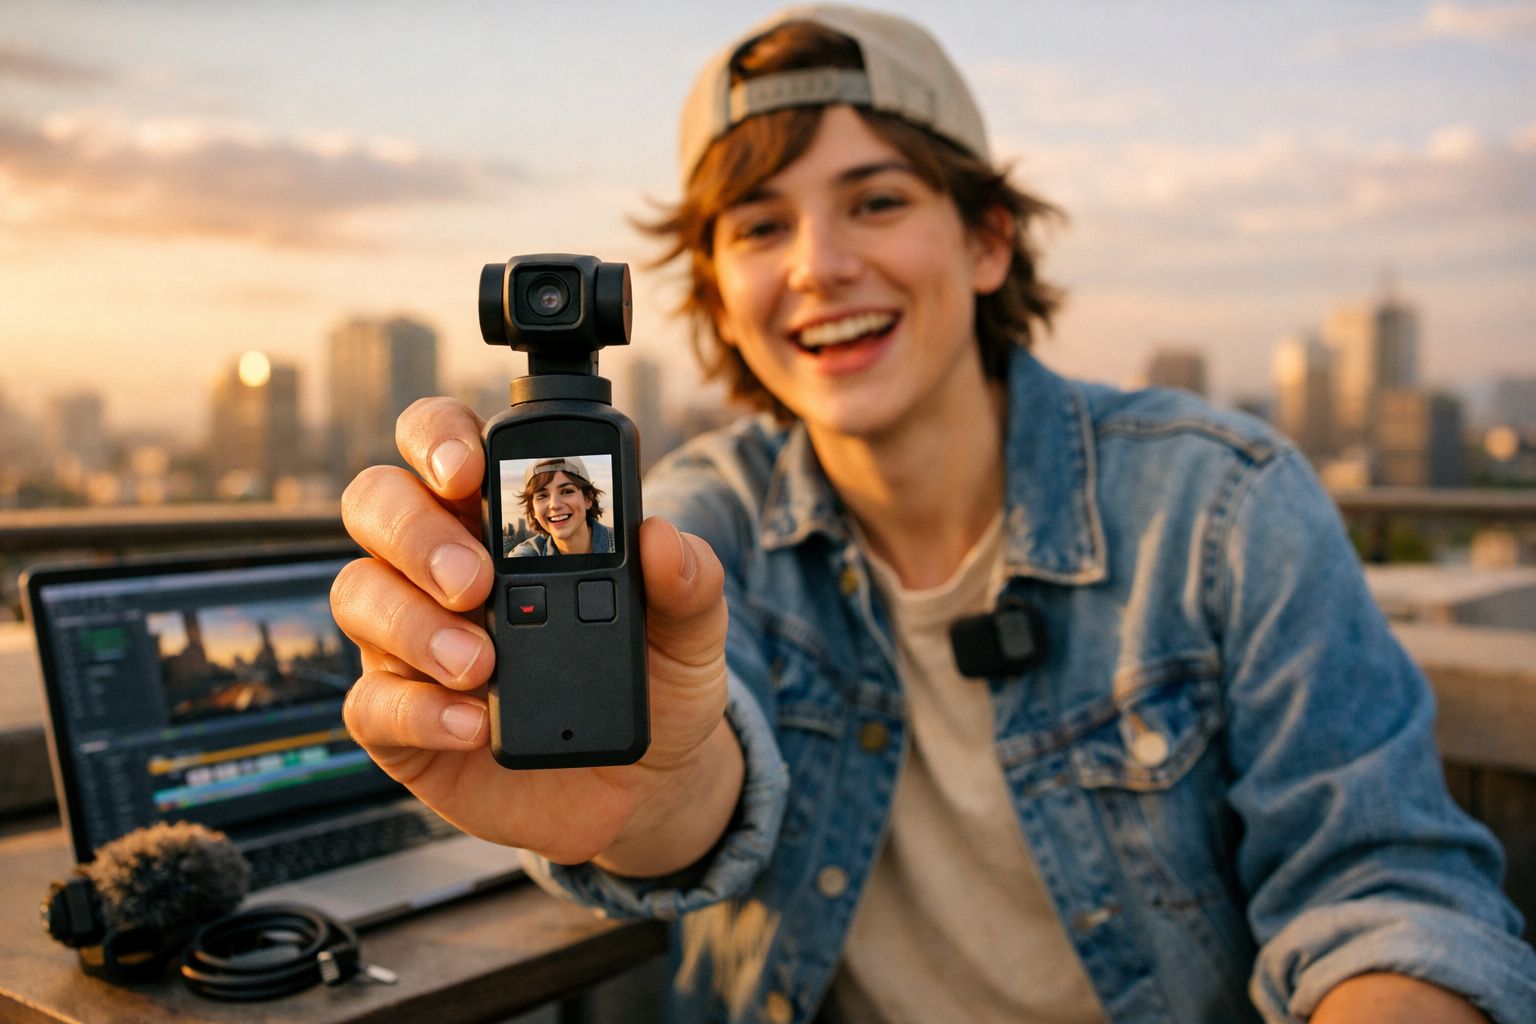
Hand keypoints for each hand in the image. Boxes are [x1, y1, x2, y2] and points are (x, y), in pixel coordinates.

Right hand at [331, 397, 740, 871]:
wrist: (648, 785)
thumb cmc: (659, 682)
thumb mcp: (694, 631)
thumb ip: (690, 580)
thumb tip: (661, 539)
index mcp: (505, 517)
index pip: (443, 441)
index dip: (438, 438)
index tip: (468, 469)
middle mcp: (439, 565)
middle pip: (377, 504)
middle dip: (414, 532)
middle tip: (474, 579)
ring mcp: (411, 640)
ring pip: (360, 594)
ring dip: (414, 623)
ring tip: (481, 664)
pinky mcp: (401, 720)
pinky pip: (372, 704)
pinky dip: (418, 712)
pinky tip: (470, 724)